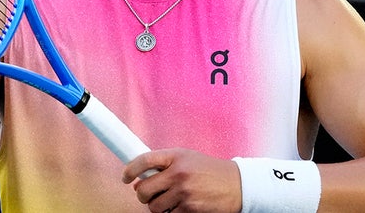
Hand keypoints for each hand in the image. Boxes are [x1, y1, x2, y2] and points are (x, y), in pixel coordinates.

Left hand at [123, 148, 241, 212]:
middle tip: (150, 194)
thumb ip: (163, 166)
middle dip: (143, 195)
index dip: (129, 170)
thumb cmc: (209, 171)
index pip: (143, 160)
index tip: (125, 177)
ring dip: (157, 206)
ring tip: (169, 200)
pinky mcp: (190, 209)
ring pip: (154, 207)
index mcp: (176, 156)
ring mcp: (184, 192)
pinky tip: (181, 206)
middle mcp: (179, 173)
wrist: (238, 184)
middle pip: (144, 189)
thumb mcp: (187, 159)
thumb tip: (137, 183)